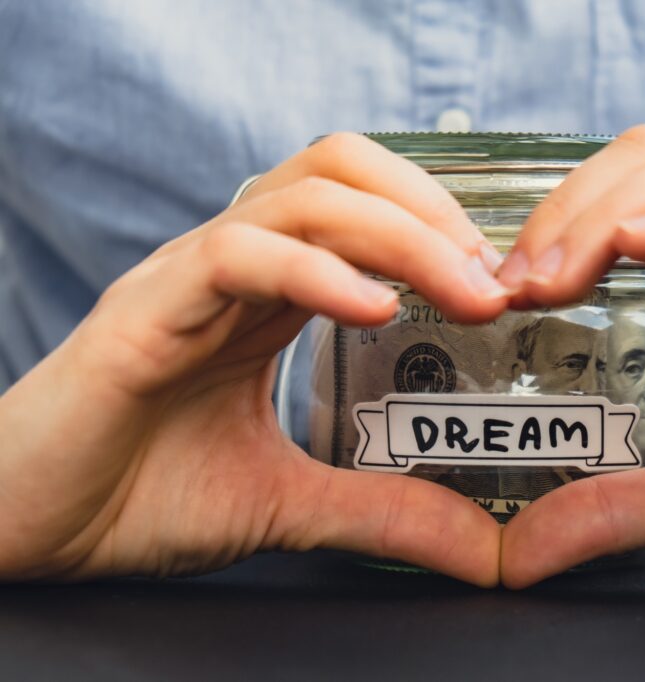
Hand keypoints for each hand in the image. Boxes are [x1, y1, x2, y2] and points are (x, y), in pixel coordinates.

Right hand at [0, 133, 508, 584]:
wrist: (27, 530)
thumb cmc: (137, 496)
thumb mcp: (289, 501)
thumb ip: (382, 512)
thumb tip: (481, 549)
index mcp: (268, 294)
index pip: (362, 207)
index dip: (440, 229)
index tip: (501, 287)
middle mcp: (234, 269)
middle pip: (342, 174)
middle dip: (434, 213)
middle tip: (496, 281)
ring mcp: (188, 279)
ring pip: (301, 196)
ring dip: (400, 232)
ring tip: (463, 289)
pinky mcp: (145, 312)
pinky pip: (235, 255)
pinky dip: (315, 270)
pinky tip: (374, 309)